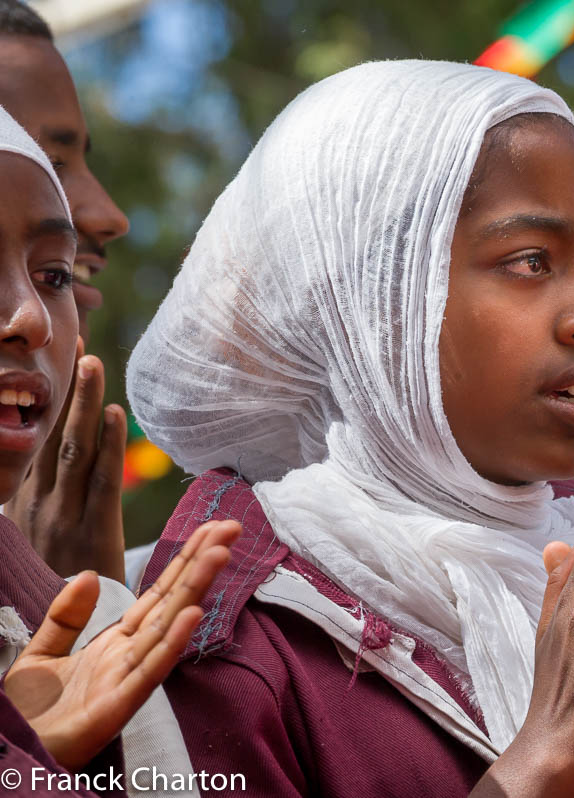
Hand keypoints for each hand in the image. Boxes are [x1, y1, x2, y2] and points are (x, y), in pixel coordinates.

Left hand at [4, 520, 239, 769]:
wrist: (14, 749)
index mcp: (116, 642)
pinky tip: (193, 614)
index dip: (182, 559)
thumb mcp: (41, 655)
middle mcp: (130, 655)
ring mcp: (128, 679)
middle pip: (172, 601)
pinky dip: (173, 642)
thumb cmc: (31, 714)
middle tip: (231, 528)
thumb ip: (66, 616)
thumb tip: (91, 574)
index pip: (158, 592)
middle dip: (202, 564)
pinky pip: (150, 670)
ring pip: (168, 627)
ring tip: (220, 555)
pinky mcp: (118, 705)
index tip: (211, 529)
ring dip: (196, 590)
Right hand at [6, 349, 126, 580]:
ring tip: (91, 361)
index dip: (46, 398)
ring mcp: (62, 516)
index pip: (36, 438)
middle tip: (75, 341)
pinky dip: (108, 446)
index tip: (55, 361)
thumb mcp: (32, 542)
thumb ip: (38, 505)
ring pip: (75, 449)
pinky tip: (114, 414)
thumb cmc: (53, 591)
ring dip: (83, 403)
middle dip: (63, 386)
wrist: (62, 645)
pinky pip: (101, 482)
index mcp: (23, 502)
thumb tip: (43, 469)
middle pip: (52, 432)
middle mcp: (38, 502)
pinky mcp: (90, 534)